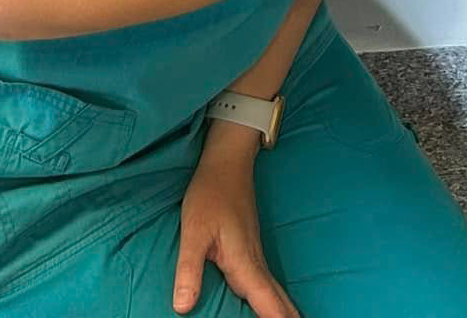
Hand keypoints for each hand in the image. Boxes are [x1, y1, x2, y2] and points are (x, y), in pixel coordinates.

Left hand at [172, 127, 297, 316]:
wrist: (227, 162)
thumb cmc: (210, 194)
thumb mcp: (193, 231)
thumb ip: (189, 269)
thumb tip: (183, 308)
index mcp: (244, 262)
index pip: (267, 301)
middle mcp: (255, 262)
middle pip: (278, 300)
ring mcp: (255, 255)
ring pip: (274, 292)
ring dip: (283, 310)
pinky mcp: (251, 251)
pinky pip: (266, 283)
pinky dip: (274, 299)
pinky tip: (272, 305)